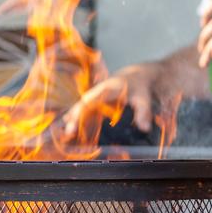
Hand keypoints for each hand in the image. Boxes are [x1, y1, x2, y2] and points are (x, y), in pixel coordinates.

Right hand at [62, 61, 178, 137]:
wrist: (137, 77)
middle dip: (74, 118)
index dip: (80, 111)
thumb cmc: (139, 86)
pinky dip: (80, 121)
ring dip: (74, 121)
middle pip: (82, 105)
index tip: (74, 121)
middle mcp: (97, 92)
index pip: (89, 100)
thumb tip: (144, 128)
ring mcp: (96, 98)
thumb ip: (143, 112)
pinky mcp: (97, 104)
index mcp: (106, 88)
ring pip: (82, 109)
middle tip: (68, 132)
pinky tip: (74, 133)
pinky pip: (86, 113)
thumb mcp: (143, 98)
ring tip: (67, 135)